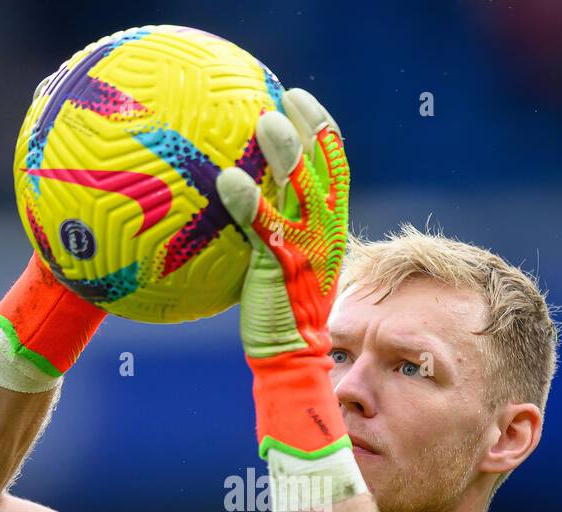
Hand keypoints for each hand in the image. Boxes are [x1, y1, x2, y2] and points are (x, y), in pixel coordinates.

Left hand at [216, 88, 350, 458]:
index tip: (304, 103)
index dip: (323, 135)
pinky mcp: (283, 271)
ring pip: (302, 194)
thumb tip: (239, 207)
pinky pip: (264, 229)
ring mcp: (307, 253)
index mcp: (330, 234)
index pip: (334, 175)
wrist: (291, 364)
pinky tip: (226, 177)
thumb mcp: (281, 271)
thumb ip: (270, 236)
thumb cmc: (280, 320)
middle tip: (291, 96)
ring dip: (285, 155)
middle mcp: (325, 237)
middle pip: (327, 173)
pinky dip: (249, 202)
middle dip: (314, 131)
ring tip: (265, 121)